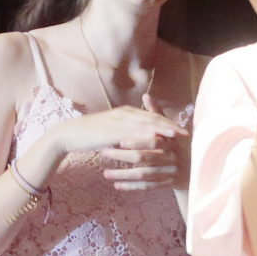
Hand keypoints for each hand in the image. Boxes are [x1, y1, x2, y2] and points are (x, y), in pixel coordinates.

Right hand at [51, 105, 184, 191]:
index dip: (167, 122)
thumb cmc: (90, 136)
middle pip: (152, 118)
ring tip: (177, 136)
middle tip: (186, 132)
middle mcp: (125, 114)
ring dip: (163, 130)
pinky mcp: (113, 130)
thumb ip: (126, 133)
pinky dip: (147, 136)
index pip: (151, 116)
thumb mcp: (112, 132)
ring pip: (145, 124)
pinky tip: (157, 141)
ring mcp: (119, 121)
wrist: (70, 134)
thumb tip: (138, 139)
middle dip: (170, 125)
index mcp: (126, 113)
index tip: (181, 129)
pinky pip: (133, 133)